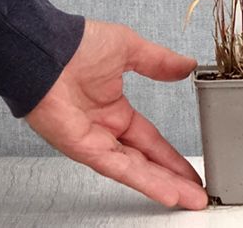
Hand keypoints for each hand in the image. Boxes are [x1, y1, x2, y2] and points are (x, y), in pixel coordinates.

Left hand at [25, 18, 207, 210]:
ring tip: (189, 198)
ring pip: (136, 169)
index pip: (149, 139)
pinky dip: (144, 180)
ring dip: (164, 185)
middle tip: (197, 193)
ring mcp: (94, 141)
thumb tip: (186, 64)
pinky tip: (165, 189)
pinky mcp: (84, 148)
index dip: (171, 155)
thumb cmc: (76, 44)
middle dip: (173, 177)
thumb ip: (158, 62)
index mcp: (114, 108)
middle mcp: (104, 129)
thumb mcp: (129, 48)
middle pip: (146, 161)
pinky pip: (119, 168)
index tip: (190, 167)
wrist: (45, 49)